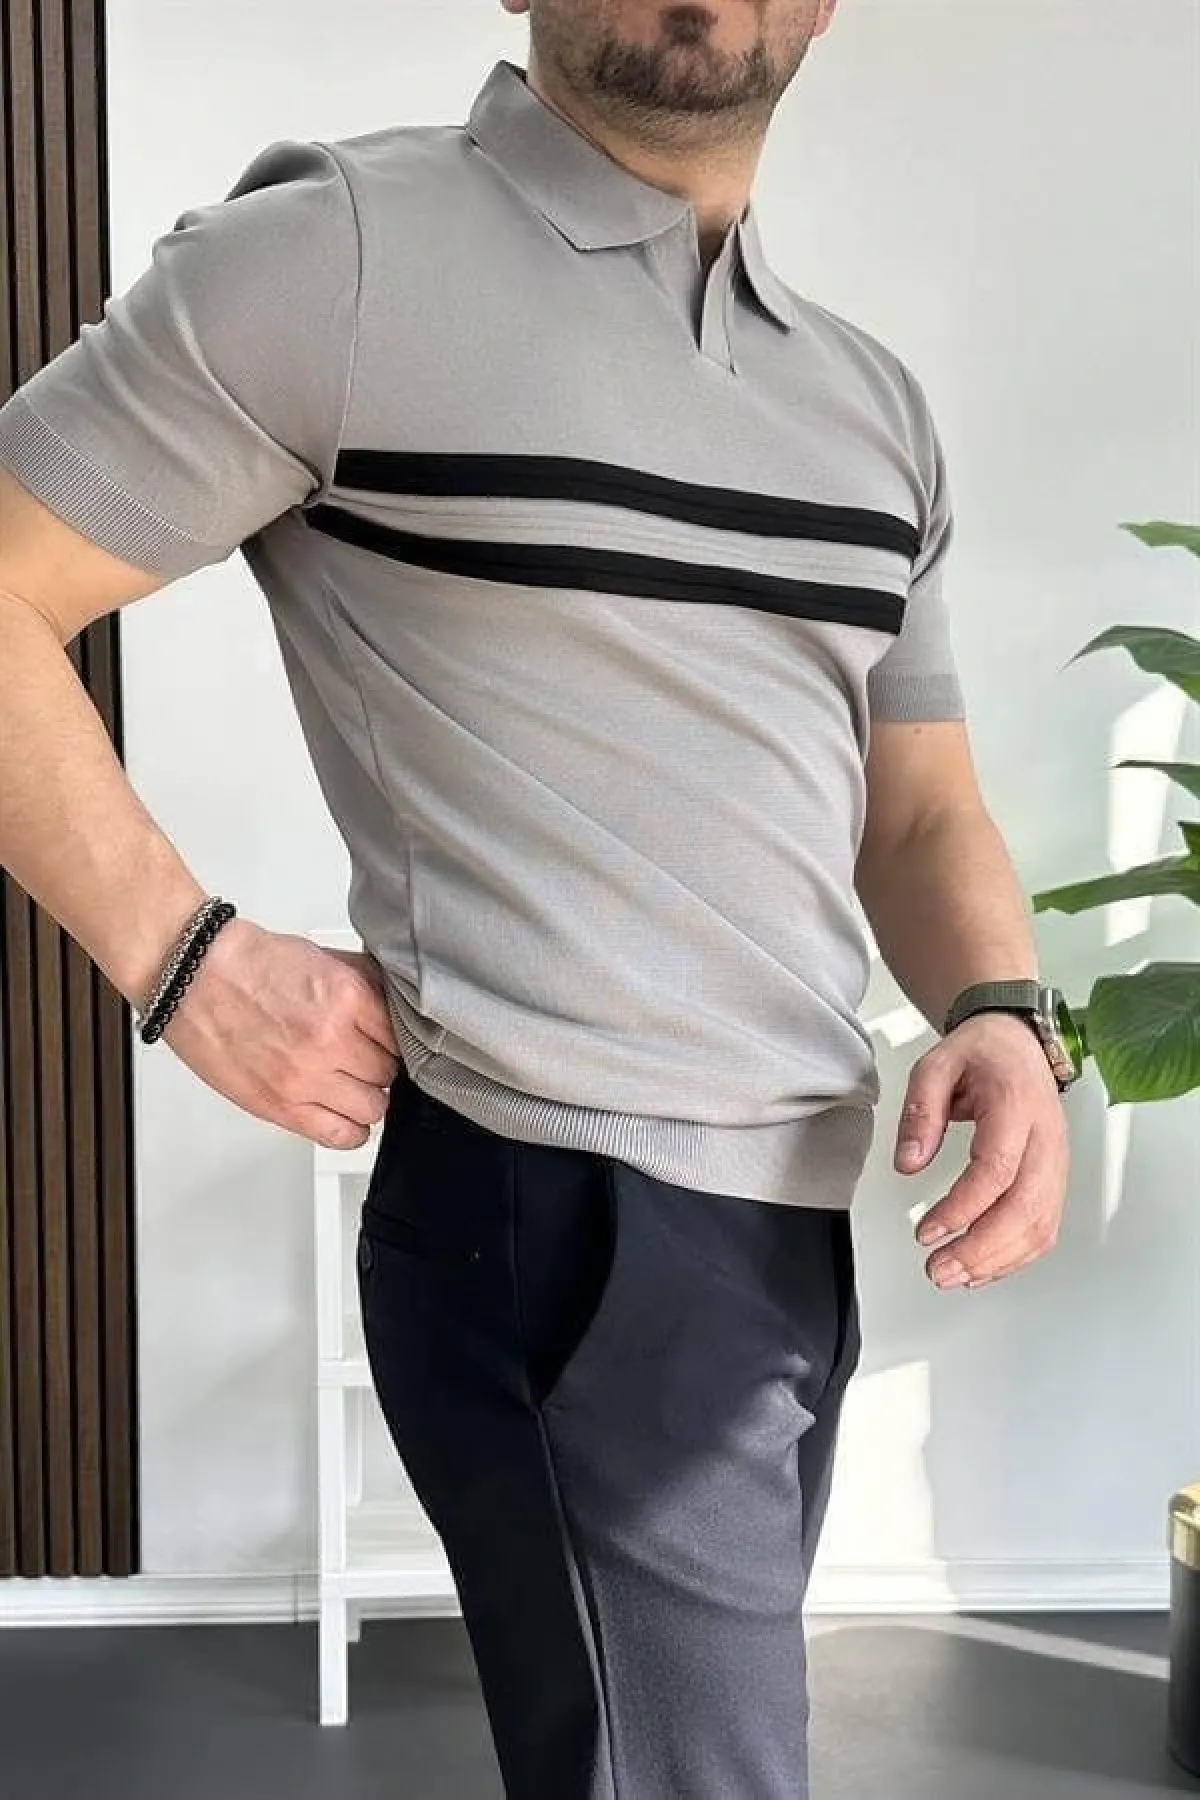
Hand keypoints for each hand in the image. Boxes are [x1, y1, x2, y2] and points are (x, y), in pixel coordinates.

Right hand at [157, 917, 401, 1148]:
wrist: (194, 976)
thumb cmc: (249, 965)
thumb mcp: (324, 957)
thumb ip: (367, 984)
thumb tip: (397, 1008)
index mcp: (346, 997)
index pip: (402, 1037)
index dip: (393, 1039)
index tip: (382, 1040)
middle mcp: (330, 1040)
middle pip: (389, 1074)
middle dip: (377, 1066)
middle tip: (360, 1058)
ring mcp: (306, 1078)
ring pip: (372, 1108)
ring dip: (364, 1097)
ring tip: (346, 1083)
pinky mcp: (281, 1106)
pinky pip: (340, 1135)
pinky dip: (350, 1129)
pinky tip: (341, 1111)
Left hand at [894, 1012, 1069, 1290]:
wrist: (1019, 1043)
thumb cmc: (982, 1053)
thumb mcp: (935, 1066)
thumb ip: (920, 1113)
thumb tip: (909, 1163)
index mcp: (1017, 1105)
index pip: (998, 1170)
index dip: (963, 1208)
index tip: (927, 1230)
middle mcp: (1046, 1138)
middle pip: (1025, 1208)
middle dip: (981, 1249)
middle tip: (938, 1269)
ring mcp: (1056, 1160)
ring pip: (1041, 1225)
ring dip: (998, 1261)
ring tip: (953, 1276)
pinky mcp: (1054, 1178)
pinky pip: (1044, 1226)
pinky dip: (1015, 1256)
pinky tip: (982, 1267)